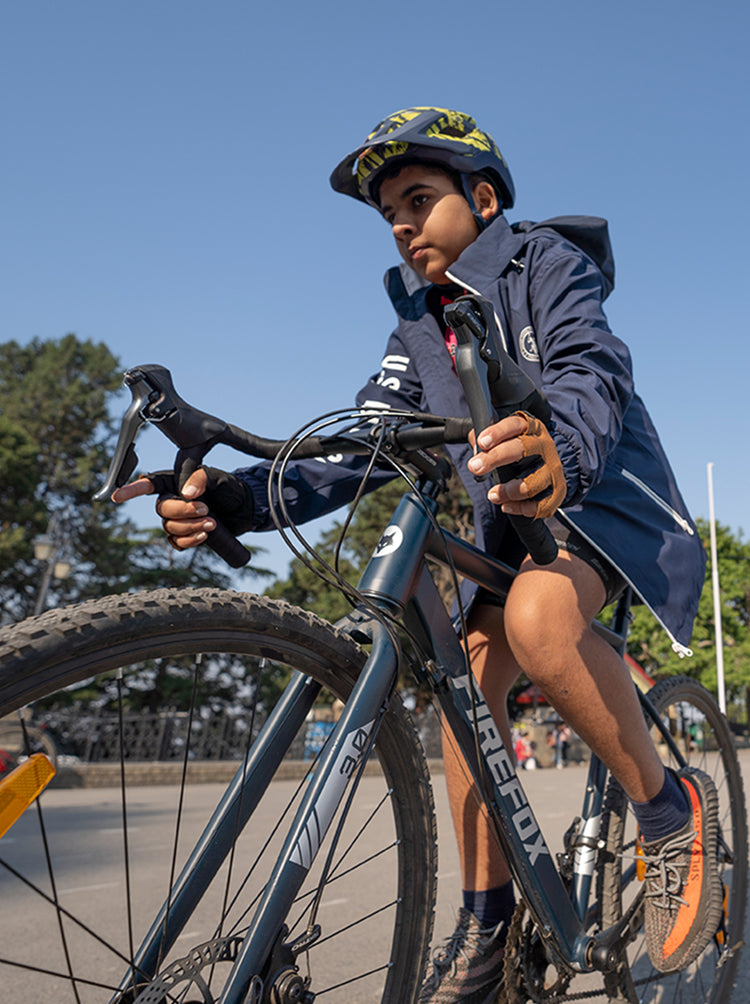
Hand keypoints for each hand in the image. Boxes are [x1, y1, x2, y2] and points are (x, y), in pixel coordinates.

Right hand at [112, 467, 253, 550]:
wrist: (245, 510)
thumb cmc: (230, 489)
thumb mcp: (219, 478)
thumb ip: (201, 479)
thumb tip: (186, 493)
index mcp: (174, 481)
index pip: (149, 484)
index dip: (132, 490)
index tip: (117, 496)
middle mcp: (172, 499)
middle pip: (162, 509)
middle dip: (183, 512)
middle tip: (206, 509)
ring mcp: (177, 519)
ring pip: (170, 528)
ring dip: (191, 527)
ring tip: (212, 522)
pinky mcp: (185, 535)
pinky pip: (177, 542)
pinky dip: (190, 541)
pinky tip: (204, 536)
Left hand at [467, 411, 566, 518]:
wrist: (547, 462)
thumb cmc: (518, 448)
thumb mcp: (504, 437)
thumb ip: (486, 439)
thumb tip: (475, 447)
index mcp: (531, 428)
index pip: (515, 425)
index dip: (498, 432)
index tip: (481, 442)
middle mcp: (544, 446)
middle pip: (521, 449)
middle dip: (495, 458)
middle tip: (475, 467)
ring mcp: (552, 469)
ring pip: (530, 483)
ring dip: (507, 491)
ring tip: (492, 495)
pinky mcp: (557, 491)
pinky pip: (540, 505)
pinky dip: (521, 508)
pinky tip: (506, 506)